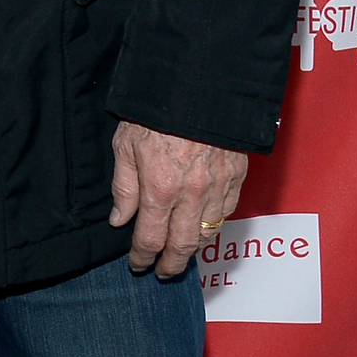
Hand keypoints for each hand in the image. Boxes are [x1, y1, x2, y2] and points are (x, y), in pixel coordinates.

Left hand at [108, 121, 246, 277]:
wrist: (199, 84)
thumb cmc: (155, 111)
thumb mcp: (125, 143)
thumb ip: (124, 186)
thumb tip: (119, 219)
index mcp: (161, 187)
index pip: (150, 238)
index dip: (142, 257)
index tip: (137, 264)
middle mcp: (193, 194)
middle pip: (184, 246)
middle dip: (171, 265)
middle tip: (163, 272)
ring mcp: (219, 187)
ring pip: (208, 234)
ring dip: (194, 249)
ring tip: (181, 254)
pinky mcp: (237, 177)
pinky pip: (227, 213)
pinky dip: (214, 225)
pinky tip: (203, 225)